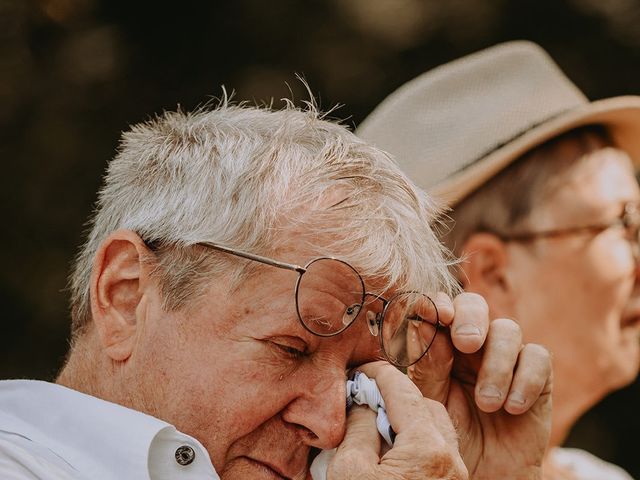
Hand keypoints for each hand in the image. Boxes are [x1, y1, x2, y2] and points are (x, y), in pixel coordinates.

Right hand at [327, 362, 467, 479]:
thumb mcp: (348, 471)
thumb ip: (358, 428)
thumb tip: (365, 405)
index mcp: (428, 449)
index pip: (403, 390)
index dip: (378, 374)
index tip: (359, 372)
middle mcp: (451, 460)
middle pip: (426, 407)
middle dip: (396, 399)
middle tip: (365, 405)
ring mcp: (454, 479)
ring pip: (435, 432)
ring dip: (407, 424)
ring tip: (375, 434)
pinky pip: (436, 456)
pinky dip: (414, 446)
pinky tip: (388, 457)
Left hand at [410, 292, 551, 479]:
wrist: (482, 474)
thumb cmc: (449, 436)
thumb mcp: (431, 402)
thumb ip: (426, 365)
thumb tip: (423, 323)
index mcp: (440, 344)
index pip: (439, 309)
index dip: (436, 304)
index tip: (434, 314)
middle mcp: (472, 345)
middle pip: (474, 305)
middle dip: (470, 318)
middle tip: (466, 343)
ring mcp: (505, 357)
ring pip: (507, 330)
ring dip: (497, 364)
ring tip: (487, 403)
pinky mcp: (535, 376)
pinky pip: (537, 357)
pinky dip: (525, 380)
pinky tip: (512, 408)